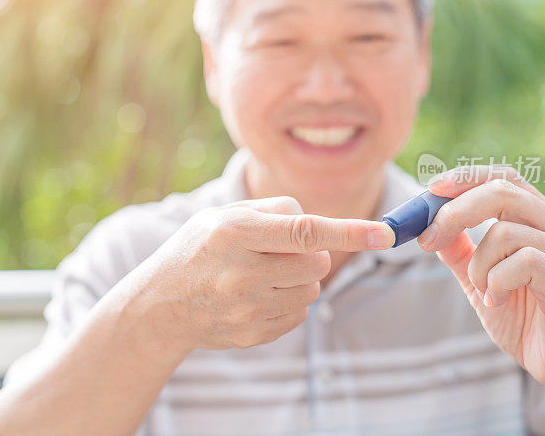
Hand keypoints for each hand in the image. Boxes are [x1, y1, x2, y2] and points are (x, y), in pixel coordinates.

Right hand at [139, 196, 394, 351]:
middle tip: (281, 250)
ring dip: (300, 277)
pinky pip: (298, 314)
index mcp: (235, 233)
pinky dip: (288, 301)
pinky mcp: (252, 333)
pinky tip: (257, 295)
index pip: (305, 231)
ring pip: (311, 289)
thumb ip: (273, 210)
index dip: (349, 231)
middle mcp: (242, 272)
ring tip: (264, 273)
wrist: (159, 305)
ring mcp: (247, 308)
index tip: (385, 233)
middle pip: (317, 262)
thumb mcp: (223, 215)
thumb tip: (316, 223)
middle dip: (311, 253)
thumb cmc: (197, 249)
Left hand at [417, 166, 544, 397]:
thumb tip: (428, 224)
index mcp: (538, 218)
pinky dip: (496, 282)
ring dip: (478, 264)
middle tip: (429, 239)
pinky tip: (497, 300)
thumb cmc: (523, 315)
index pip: (503, 178)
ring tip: (483, 289)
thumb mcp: (479, 278)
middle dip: (455, 212)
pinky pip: (522, 263)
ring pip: (505, 232)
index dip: (466, 177)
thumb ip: (459, 251)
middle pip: (501, 192)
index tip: (431, 188)